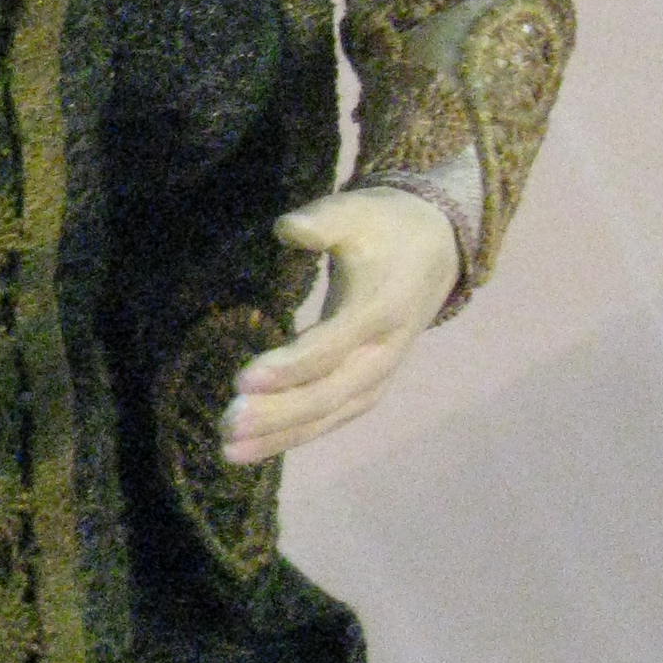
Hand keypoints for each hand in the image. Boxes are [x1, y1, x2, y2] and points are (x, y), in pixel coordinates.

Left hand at [225, 187, 458, 463]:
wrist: (436, 248)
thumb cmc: (385, 227)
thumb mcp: (356, 211)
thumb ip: (322, 221)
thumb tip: (286, 228)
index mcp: (380, 310)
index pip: (330, 346)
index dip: (289, 366)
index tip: (242, 380)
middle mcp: (382, 352)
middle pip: (328, 392)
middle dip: (277, 413)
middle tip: (226, 422)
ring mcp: (378, 375)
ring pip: (329, 415)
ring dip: (280, 436)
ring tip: (228, 451)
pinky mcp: (369, 386)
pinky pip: (332, 418)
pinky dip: (294, 435)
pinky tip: (253, 447)